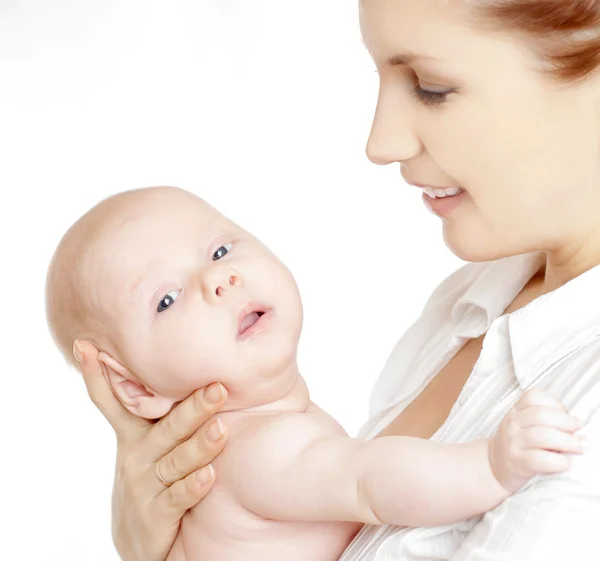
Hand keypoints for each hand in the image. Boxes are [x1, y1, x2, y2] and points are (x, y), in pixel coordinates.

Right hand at [74, 339, 228, 560]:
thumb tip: (189, 371)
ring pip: (176, 461)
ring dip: (199, 446)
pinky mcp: (155, 515)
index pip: (111, 402)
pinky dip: (192, 486)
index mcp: (133, 434)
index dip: (97, 376)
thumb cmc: (155, 476)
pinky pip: (177, 497)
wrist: (140, 538)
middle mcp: (137, 455)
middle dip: (193, 407)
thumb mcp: (149, 442)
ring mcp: (145, 486)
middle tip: (218, 388)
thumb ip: (163, 412)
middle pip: (167, 427)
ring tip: (220, 429)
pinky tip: (208, 475)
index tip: (86, 346)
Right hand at [489, 388, 584, 492]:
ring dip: (566, 442)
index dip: (555, 404)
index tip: (566, 415)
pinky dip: (558, 461)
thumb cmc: (518, 444)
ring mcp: (513, 442)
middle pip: (541, 415)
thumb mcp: (524, 425)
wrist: (495, 465)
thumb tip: (577, 425)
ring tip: (578, 447)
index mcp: (516, 411)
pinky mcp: (518, 462)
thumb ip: (545, 420)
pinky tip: (564, 463)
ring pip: (542, 436)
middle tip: (579, 431)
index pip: (534, 396)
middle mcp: (512, 423)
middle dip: (566, 423)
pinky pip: (540, 460)